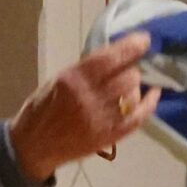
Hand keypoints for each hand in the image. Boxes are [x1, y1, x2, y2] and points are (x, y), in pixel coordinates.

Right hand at [9, 34, 160, 182]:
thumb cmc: (42, 110)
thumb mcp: (57, 81)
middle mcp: (89, 98)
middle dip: (132, 68)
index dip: (131, 47)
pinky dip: (149, 104)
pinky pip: (138, 119)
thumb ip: (84, 70)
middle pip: (127, 77)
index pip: (110, 59)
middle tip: (128, 68)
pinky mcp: (109, 136)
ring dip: (136, 86)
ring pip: (133, 95)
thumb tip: (114, 57)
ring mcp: (101, 120)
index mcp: (72, 80)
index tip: (144, 40)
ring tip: (131, 84)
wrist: (33, 147)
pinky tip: (153, 93)